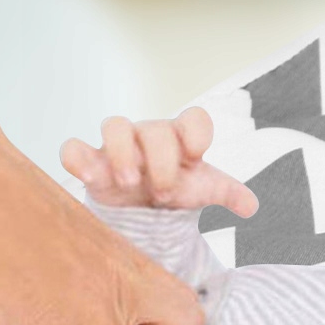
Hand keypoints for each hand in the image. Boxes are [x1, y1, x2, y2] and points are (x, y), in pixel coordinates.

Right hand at [60, 106, 258, 216]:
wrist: (141, 204)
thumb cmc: (174, 189)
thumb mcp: (203, 190)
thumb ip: (227, 192)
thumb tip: (251, 206)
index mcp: (182, 137)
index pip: (194, 119)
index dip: (196, 133)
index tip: (195, 158)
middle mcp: (149, 135)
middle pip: (154, 128)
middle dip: (161, 161)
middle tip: (164, 192)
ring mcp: (117, 146)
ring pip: (113, 125)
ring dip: (122, 153)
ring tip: (129, 183)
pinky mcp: (91, 162)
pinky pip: (74, 148)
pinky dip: (79, 159)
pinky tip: (92, 179)